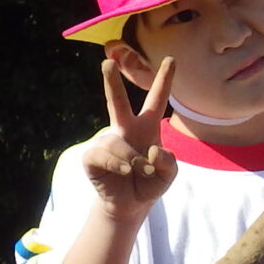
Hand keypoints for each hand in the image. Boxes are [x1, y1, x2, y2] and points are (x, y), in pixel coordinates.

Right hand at [81, 57, 175, 221]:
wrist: (131, 204)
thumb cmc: (150, 183)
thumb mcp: (169, 174)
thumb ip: (169, 162)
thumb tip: (152, 150)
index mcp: (147, 127)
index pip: (157, 99)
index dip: (164, 80)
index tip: (171, 59)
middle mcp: (125, 129)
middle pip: (118, 102)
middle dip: (112, 82)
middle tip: (108, 62)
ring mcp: (107, 141)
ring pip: (118, 141)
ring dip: (133, 160)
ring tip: (139, 171)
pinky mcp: (93, 156)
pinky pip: (104, 154)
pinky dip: (119, 165)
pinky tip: (125, 172)